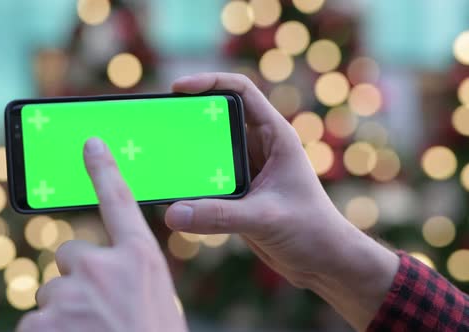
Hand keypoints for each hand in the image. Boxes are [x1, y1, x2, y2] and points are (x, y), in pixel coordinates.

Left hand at [17, 138, 186, 331]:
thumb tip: (109, 271)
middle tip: (97, 313)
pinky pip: (34, 323)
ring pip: (52, 295)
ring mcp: (70, 294)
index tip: (90, 143)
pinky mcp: (40, 322)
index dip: (104, 170)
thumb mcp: (156, 303)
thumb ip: (131, 278)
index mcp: (140, 260)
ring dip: (63, 315)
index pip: (119, 201)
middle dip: (78, 281)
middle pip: (70, 256)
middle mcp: (104, 267)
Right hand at [165, 73, 398, 330]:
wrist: (322, 262)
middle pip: (217, 119)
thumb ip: (219, 216)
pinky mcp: (237, 193)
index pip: (241, 91)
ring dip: (186, 152)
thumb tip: (173, 214)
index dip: (209, 82)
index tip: (178, 89)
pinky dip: (190, 181)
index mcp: (275, 136)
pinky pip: (207, 179)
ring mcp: (247, 170)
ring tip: (158, 155)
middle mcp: (259, 147)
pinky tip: (171, 189)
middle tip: (159, 123)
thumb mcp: (264, 218)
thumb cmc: (312, 231)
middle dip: (188, 118)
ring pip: (209, 151)